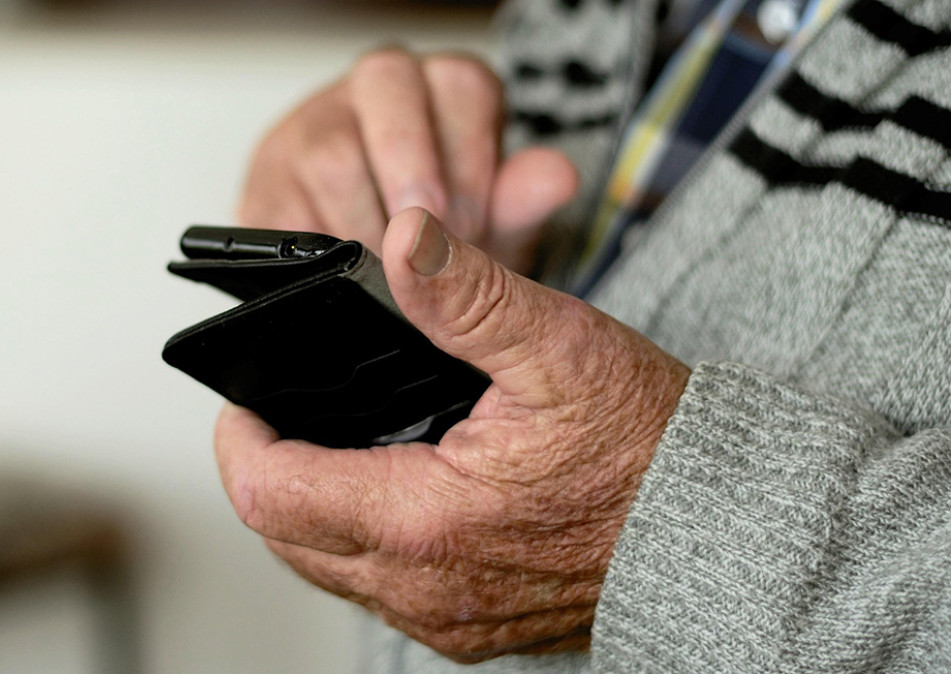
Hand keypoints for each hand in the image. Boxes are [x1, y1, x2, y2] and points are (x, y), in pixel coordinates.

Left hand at [214, 209, 689, 660]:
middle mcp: (423, 589)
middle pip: (285, 538)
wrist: (725, 535)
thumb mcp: (562, 350)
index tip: (246, 398)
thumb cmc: (653, 449)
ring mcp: (445, 618)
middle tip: (281, 413)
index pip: (269, 493)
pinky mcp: (469, 629)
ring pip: (327, 569)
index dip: (240, 439)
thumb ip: (470, 297)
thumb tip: (403, 241)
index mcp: (424, 522)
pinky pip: (379, 591)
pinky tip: (388, 490)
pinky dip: (360, 542)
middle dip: (268, 472)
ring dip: (310, 509)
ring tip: (328, 442)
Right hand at [237, 48, 577, 273]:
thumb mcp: (493, 229)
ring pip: (327, 149)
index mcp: (440, 89)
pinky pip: (279, 211)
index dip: (470, 154)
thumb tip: (555, 178)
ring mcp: (308, 131)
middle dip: (412, 170)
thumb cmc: (441, 246)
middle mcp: (371, 94)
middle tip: (427, 244)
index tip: (473, 222)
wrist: (376, 291)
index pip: (460, 83)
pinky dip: (317, 255)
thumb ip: (521, 205)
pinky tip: (343, 281)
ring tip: (391, 277)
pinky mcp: (263, 188)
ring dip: (365, 221)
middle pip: (385, 85)